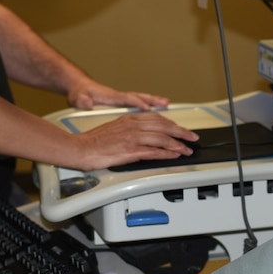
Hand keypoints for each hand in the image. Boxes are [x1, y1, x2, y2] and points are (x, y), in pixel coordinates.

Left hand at [65, 78, 169, 111]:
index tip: (147, 107)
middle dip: (153, 100)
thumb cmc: (79, 94)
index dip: (137, 103)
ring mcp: (120, 99)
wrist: (78, 88)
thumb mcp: (78, 98)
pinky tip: (154, 110)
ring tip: (167, 104)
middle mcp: (118, 96)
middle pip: (139, 97)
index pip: (127, 99)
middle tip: (166, 103)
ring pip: (140, 98)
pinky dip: (148, 105)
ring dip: (153, 101)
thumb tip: (87, 103)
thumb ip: (83, 101)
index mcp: (111, 96)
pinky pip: (137, 102)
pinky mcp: (120, 102)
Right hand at [71, 111, 197, 169]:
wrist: (80, 148)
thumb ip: (130, 129)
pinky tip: (174, 155)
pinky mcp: (130, 151)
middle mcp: (133, 126)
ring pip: (162, 139)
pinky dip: (167, 153)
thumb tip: (143, 135)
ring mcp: (133, 138)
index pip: (157, 118)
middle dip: (181, 132)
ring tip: (187, 150)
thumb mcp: (114, 129)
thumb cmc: (93, 141)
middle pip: (164, 126)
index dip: (172, 124)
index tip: (181, 129)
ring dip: (178, 145)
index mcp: (129, 119)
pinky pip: (154, 151)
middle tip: (192, 138)